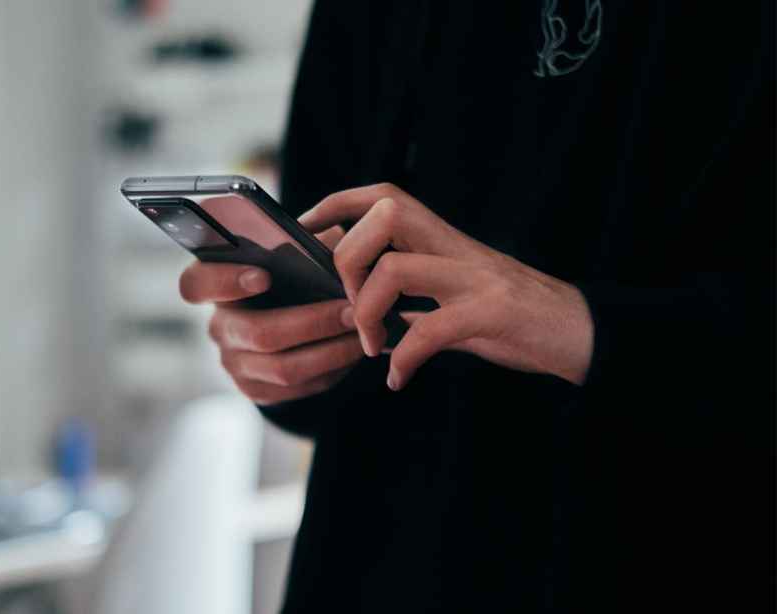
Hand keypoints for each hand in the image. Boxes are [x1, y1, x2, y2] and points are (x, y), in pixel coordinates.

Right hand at [179, 228, 364, 404]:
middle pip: (257, 333)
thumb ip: (302, 244)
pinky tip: (352, 351)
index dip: (224, 282)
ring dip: (330, 350)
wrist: (293, 321)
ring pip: (283, 367)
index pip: (195, 283)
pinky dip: (331, 369)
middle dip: (312, 322)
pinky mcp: (256, 389)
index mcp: (215, 284)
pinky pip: (297, 388)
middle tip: (352, 310)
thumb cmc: (293, 275)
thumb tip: (328, 245)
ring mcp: (234, 362)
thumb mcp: (294, 252)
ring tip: (362, 332)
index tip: (264, 275)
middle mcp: (219, 326)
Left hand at [299, 183, 593, 389]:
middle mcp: (456, 248)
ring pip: (397, 269)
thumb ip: (411, 300)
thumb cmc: (513, 318)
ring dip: (368, 312)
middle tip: (348, 306)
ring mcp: (476, 277)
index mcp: (443, 240)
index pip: (381, 196)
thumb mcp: (454, 300)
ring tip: (372, 347)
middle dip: (348, 259)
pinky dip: (405, 358)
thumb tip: (357, 310)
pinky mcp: (494, 312)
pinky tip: (399, 378)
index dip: (335, 205)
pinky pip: (432, 329)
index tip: (305, 233)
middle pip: (384, 215)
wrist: (582, 334)